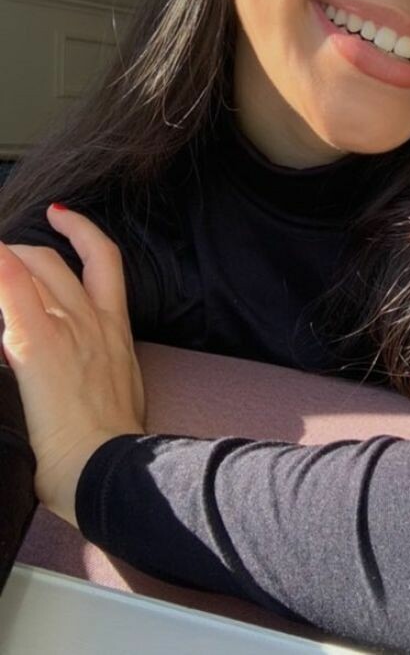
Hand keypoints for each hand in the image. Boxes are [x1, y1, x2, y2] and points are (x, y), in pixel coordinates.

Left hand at [0, 205, 144, 527]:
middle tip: (3, 257)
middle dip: (25, 251)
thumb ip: (100, 376)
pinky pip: (15, 293)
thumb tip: (83, 384)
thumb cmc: (114, 452)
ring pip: (34, 270)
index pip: (102, 262)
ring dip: (7, 261)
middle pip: (55, 262)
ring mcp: (66, 330)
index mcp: (115, 331)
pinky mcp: (38, 347)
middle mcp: (93, 320)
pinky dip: (1, 271)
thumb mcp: (120, 399)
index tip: (62, 217)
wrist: (114, 471)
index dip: (82, 232)